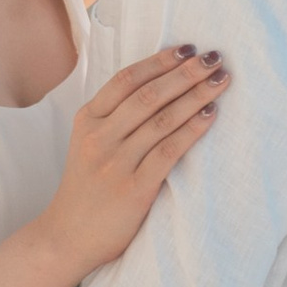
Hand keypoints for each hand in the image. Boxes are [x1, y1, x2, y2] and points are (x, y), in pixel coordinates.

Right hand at [38, 46, 226, 278]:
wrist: (66, 238)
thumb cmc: (85, 189)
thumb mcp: (88, 144)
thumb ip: (114, 118)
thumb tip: (158, 85)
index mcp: (87, 120)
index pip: (126, 80)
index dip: (159, 61)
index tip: (187, 48)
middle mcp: (99, 137)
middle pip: (149, 95)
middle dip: (185, 73)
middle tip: (214, 57)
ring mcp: (115, 163)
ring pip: (162, 119)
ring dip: (196, 96)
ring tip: (220, 80)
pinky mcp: (133, 189)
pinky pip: (169, 151)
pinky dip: (192, 130)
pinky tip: (211, 116)